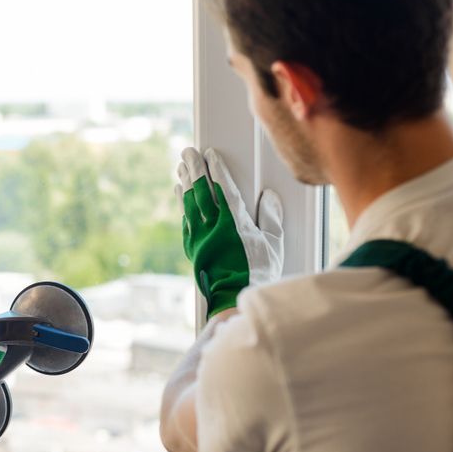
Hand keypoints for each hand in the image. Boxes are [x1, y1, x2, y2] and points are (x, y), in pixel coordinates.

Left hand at [175, 147, 282, 316]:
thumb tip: (269, 197)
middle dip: (195, 169)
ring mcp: (201, 238)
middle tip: (188, 153)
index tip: (210, 155)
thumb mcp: (273, 245)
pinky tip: (180, 193)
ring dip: (185, 183)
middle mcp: (214, 228)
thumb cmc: (257, 273)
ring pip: (190, 204)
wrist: (233, 299)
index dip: (216, 170)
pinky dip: (182, 204)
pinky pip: (185, 220)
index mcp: (235, 225)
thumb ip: (271, 219)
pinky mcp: (193, 248)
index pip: (223, 190)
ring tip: (181, 167)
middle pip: (201, 192)